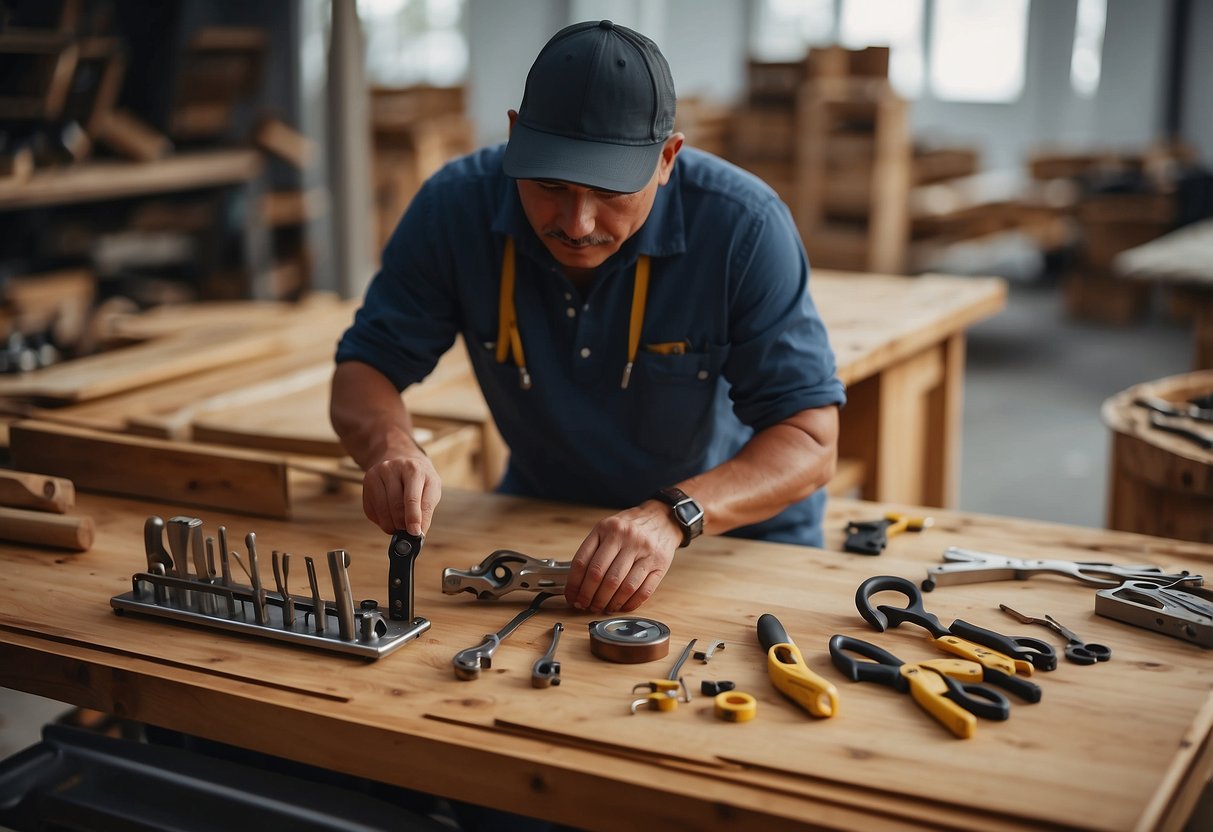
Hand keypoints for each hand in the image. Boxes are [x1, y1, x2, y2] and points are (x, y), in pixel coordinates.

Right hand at [361, 451, 441, 535]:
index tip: (415, 533)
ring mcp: (376, 474)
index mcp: (413, 469)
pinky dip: (381, 520)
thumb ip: (426, 508)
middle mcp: (392, 468)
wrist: (400, 457)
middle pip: (395, 505)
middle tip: (408, 532)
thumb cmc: (420, 477)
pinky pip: (371, 510)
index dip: (413, 518)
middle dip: (403, 524)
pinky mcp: (367, 483)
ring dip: (391, 525)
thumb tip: (418, 533)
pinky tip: (389, 517)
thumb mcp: (431, 487)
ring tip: (400, 526)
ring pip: (382, 510)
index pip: (411, 498)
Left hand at [564, 502, 681, 612]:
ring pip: (621, 586)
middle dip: (588, 597)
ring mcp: (644, 551)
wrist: (663, 519)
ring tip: (602, 607)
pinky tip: (621, 606)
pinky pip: (643, 591)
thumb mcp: (608, 527)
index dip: (574, 584)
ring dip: (608, 603)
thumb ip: (593, 549)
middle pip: (600, 576)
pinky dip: (629, 603)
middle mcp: (626, 538)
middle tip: (585, 605)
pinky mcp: (660, 565)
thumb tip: (577, 583)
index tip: (571, 597)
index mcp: (607, 528)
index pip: (583, 561)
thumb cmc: (631, 527)